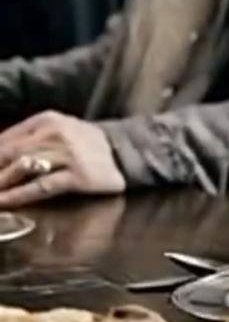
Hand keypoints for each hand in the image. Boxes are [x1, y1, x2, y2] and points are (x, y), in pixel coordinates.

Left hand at [0, 111, 126, 204]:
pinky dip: (18, 195)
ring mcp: (66, 155)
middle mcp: (55, 134)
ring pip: (22, 169)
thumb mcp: (58, 130)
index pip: (6, 138)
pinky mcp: (76, 176)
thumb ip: (29, 138)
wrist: (124, 153)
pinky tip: (4, 202)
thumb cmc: (85, 144)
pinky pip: (41, 186)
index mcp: (47, 119)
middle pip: (9, 153)